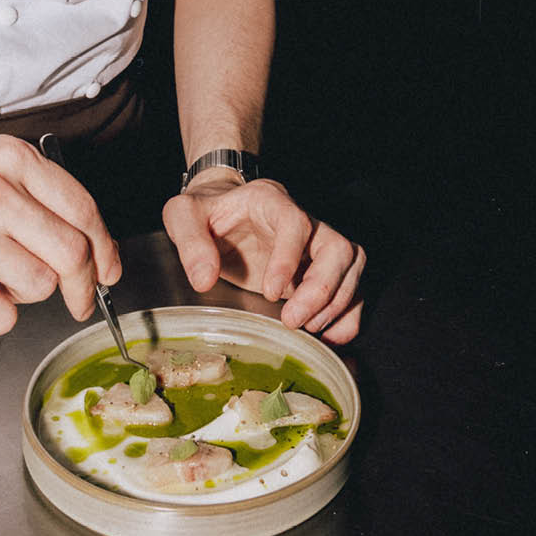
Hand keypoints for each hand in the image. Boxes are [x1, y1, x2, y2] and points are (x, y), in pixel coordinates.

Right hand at [0, 133, 119, 335]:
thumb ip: (41, 195)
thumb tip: (93, 245)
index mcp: (12, 160)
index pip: (83, 210)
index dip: (105, 249)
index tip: (109, 271)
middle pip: (73, 254)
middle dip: (83, 285)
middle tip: (77, 297)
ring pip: (41, 287)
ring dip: (25, 291)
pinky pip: (3, 319)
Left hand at [162, 175, 364, 342]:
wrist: (221, 207)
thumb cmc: (205, 210)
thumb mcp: (183, 214)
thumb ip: (190, 242)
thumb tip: (204, 280)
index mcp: (270, 201)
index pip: (295, 222)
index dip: (289, 258)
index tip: (271, 293)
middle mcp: (302, 220)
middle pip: (338, 246)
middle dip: (322, 289)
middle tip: (293, 320)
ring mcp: (314, 244)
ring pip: (351, 264)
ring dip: (338, 302)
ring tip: (308, 328)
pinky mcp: (318, 267)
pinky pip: (352, 284)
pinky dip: (349, 313)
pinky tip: (330, 335)